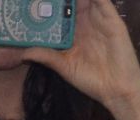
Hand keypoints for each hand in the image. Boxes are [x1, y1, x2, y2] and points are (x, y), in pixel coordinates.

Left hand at [23, 0, 139, 113]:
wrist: (116, 90)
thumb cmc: (91, 80)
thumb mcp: (64, 66)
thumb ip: (47, 56)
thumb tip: (24, 53)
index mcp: (73, 31)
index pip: (60, 12)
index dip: (49, 5)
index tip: (32, 1)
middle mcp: (85, 21)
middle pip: (71, 1)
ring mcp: (99, 19)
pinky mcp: (112, 20)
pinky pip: (103, 1)